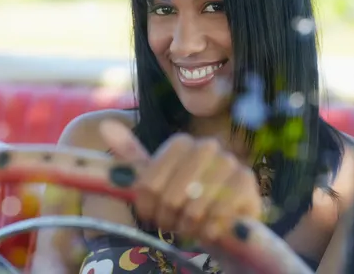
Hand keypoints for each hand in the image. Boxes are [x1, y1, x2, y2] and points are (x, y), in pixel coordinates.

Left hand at [100, 119, 313, 273]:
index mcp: (182, 143)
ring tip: (191, 227)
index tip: (151, 214)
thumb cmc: (187, 201)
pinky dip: (209, 229)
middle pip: (170, 195)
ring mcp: (230, 162)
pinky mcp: (247, 182)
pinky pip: (218, 213)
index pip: (148, 181)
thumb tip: (106, 125)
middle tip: (173, 225)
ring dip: (188, 226)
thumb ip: (132, 158)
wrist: (225, 220)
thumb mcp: (156, 182)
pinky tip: (210, 229)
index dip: (146, 205)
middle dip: (168, 218)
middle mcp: (207, 146)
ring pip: (194, 206)